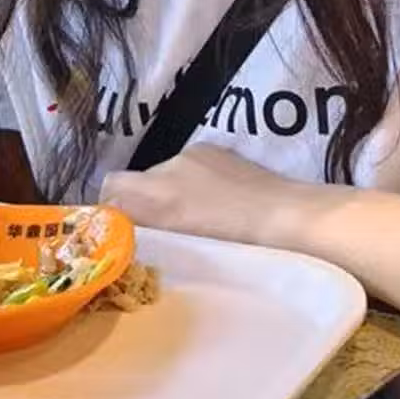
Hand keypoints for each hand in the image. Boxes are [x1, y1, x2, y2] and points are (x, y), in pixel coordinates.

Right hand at [100, 144, 318, 247]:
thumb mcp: (185, 248)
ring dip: (170, 194)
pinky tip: (216, 205)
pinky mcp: (216, 150)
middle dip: (143, 204)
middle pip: (138, 182)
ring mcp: (193, 155)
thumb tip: (125, 231)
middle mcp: (168, 166)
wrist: (289, 218)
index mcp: (157, 193)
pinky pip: (190, 166)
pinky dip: (193, 183)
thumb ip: (150, 234)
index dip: (111, 207)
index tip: (120, 231)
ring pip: (166, 175)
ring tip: (194, 222)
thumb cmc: (238, 245)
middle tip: (161, 234)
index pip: (112, 187)